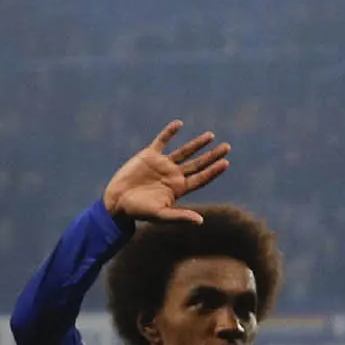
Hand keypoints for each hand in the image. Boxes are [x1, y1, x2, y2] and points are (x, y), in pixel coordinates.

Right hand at [103, 121, 231, 224]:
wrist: (117, 201)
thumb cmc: (139, 212)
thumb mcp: (161, 215)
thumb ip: (180, 216)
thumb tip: (200, 221)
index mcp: (178, 189)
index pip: (201, 178)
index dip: (213, 171)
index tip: (225, 162)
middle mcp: (173, 175)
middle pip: (197, 164)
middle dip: (212, 156)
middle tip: (227, 147)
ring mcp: (162, 164)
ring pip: (184, 151)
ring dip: (197, 144)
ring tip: (211, 136)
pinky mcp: (149, 155)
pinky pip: (162, 140)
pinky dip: (170, 132)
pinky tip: (179, 124)